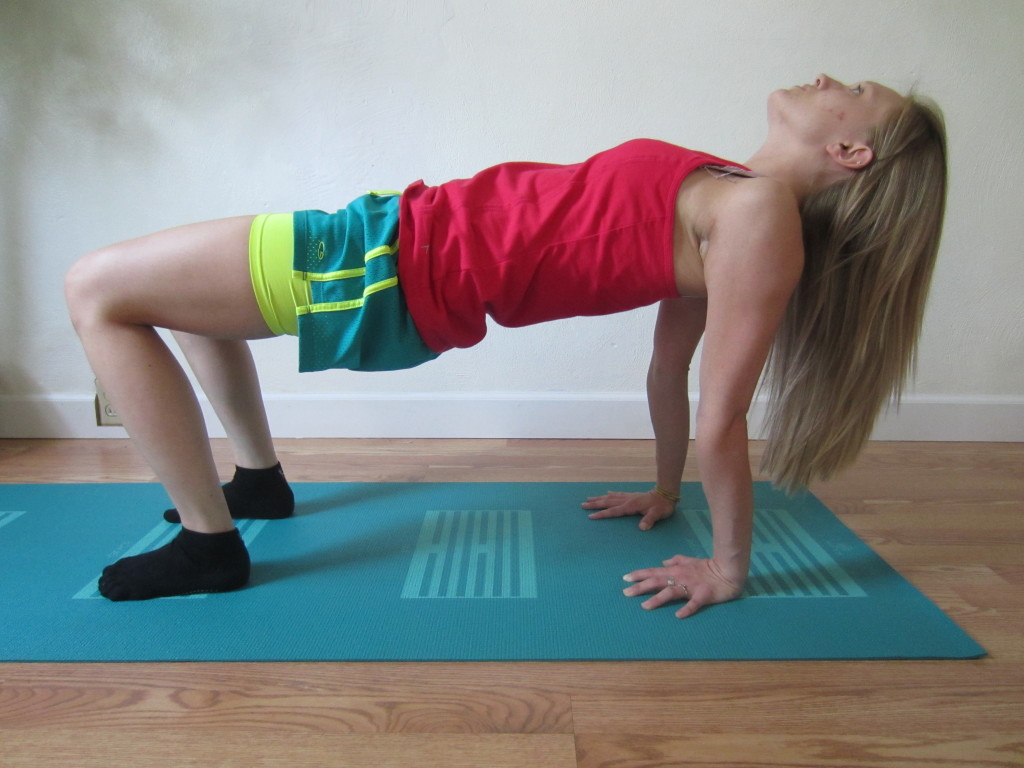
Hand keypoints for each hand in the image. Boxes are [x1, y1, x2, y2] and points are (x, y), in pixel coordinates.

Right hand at [582, 490, 674, 530]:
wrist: (666, 494)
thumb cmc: (662, 506)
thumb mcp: (657, 514)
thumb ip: (649, 520)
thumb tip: (642, 528)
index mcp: (630, 506)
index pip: (613, 511)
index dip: (602, 514)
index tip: (591, 516)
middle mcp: (627, 500)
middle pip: (608, 502)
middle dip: (595, 504)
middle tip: (583, 505)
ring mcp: (629, 497)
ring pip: (611, 497)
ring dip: (599, 498)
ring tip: (589, 498)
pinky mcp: (632, 496)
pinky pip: (618, 494)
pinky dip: (610, 494)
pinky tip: (606, 493)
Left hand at [622, 554, 744, 618]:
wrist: (728, 571)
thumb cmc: (708, 567)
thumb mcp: (690, 560)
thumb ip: (676, 560)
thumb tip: (662, 563)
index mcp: (676, 570)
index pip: (653, 572)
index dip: (639, 575)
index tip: (625, 578)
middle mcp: (680, 577)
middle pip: (657, 582)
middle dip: (640, 586)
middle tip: (626, 592)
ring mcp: (691, 586)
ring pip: (671, 592)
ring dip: (657, 599)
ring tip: (644, 606)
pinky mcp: (703, 595)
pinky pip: (694, 603)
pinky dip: (686, 609)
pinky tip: (678, 616)